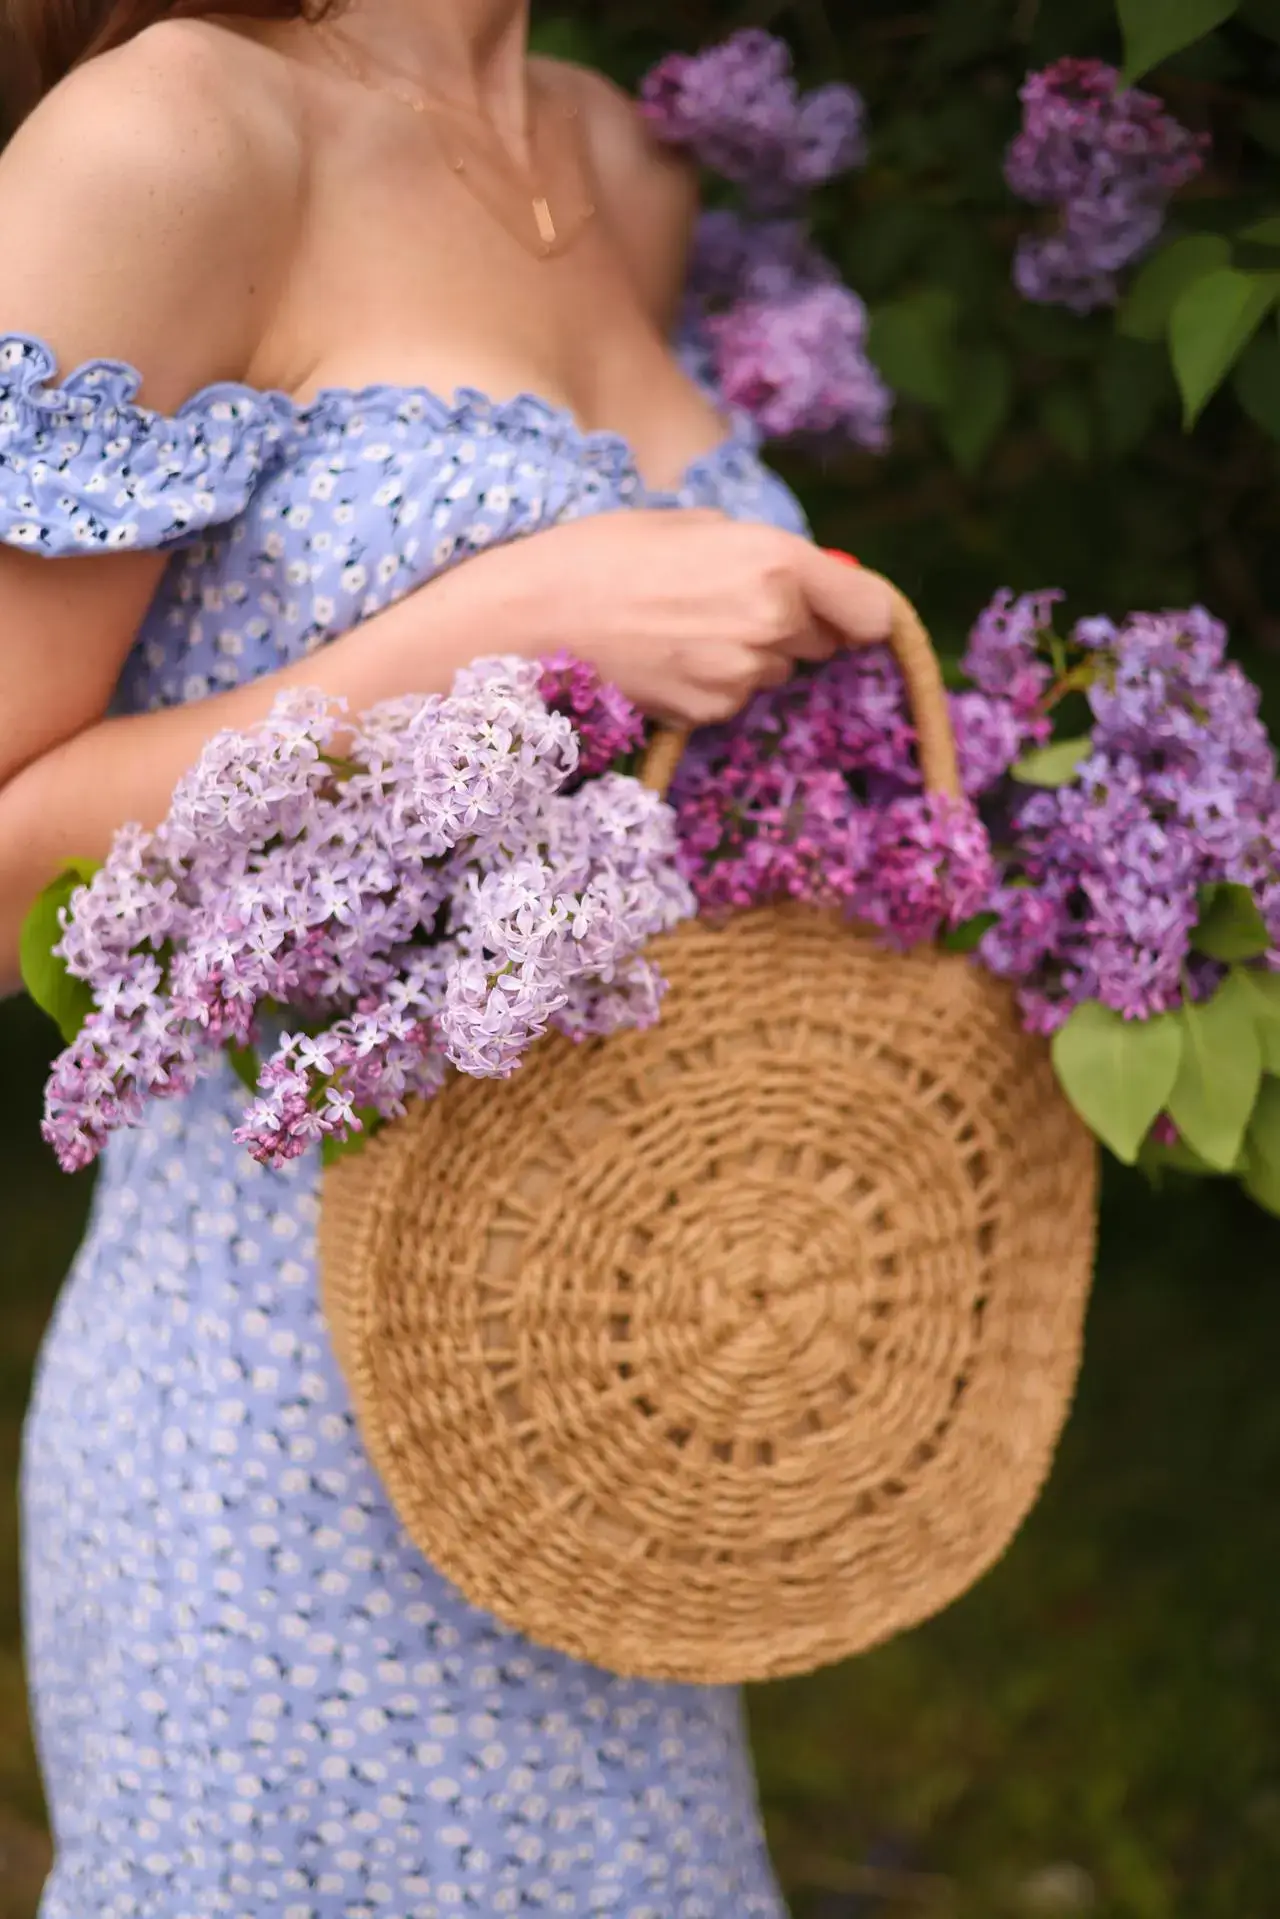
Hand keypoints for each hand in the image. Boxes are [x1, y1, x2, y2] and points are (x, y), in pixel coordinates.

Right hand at [455, 509, 895, 725]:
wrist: (529, 618)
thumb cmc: (601, 553)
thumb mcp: (690, 523)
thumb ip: (760, 551)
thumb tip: (804, 579)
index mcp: (775, 563)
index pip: (870, 608)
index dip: (860, 609)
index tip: (848, 610)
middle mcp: (770, 624)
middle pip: (823, 641)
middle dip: (793, 625)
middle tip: (729, 602)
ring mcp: (740, 678)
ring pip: (776, 672)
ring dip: (751, 655)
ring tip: (683, 627)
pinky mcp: (708, 714)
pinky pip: (735, 700)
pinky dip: (713, 684)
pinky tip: (665, 659)